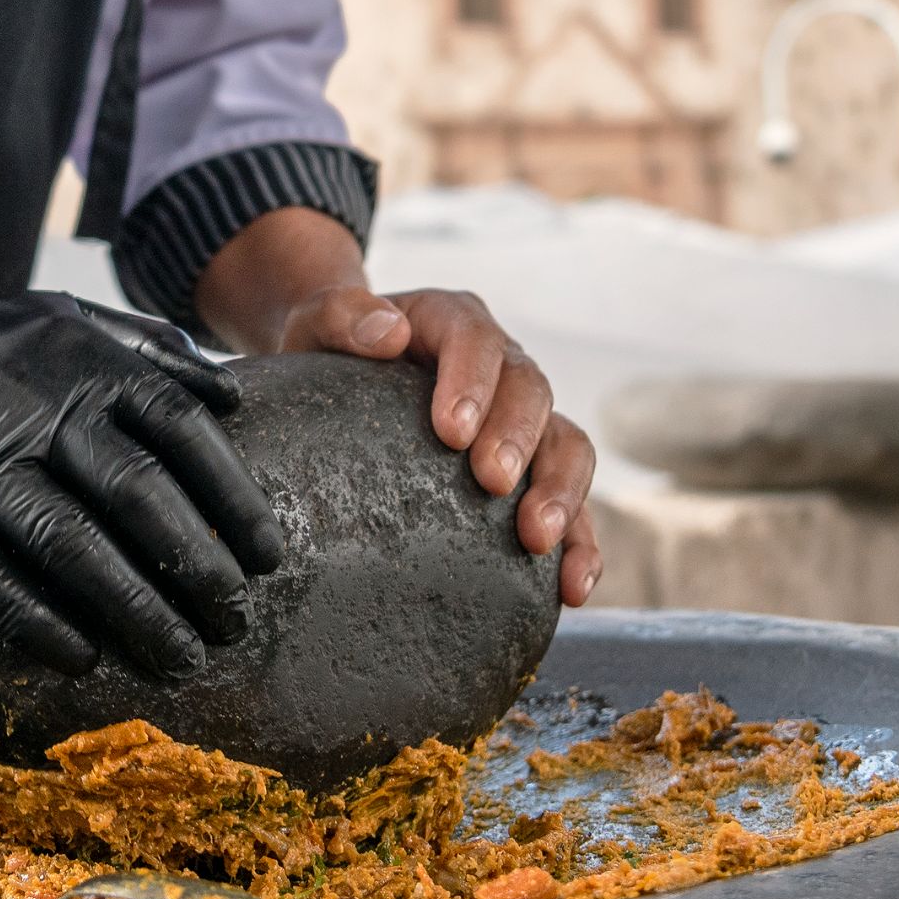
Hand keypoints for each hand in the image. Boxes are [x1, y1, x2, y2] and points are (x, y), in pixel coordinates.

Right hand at [0, 289, 282, 678]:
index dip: (232, 497)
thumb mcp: (50, 320)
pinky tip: (83, 660)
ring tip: (180, 660)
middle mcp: (35, 408)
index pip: (179, 429)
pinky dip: (36, 621)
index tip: (268, 558)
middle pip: (137, 493)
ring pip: (71, 543)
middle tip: (235, 624)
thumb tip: (230, 391)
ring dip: (134, 610)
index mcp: (78, 364)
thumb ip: (140, 346)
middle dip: (197, 566)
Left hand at [275, 284, 600, 607]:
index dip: (472, 381)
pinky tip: (571, 585)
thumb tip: (387, 332)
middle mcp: (500, 365)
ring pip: (566, 443)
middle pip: (531, 390)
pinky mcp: (533, 469)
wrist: (343, 371)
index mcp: (452, 322)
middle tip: (493, 482)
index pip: (474, 339)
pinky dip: (580, 542)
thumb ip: (340, 314)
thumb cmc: (332, 348)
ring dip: (561, 491)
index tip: (451, 431)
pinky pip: (571, 501)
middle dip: (518, 438)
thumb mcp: (318, 321)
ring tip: (538, 539)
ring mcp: (522, 418)